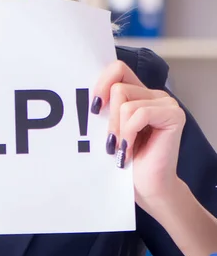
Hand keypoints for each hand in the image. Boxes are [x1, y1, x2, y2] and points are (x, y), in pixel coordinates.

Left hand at [91, 60, 185, 212]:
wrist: (145, 186)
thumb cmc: (124, 159)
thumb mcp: (107, 127)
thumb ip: (102, 107)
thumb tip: (82, 95)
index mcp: (137, 92)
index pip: (117, 68)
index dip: (102, 83)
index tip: (94, 108)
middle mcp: (153, 94)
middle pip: (118, 87)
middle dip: (109, 118)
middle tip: (112, 141)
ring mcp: (166, 103)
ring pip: (125, 103)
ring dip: (118, 130)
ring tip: (122, 148)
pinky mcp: (174, 115)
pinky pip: (138, 114)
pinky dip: (129, 134)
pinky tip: (129, 150)